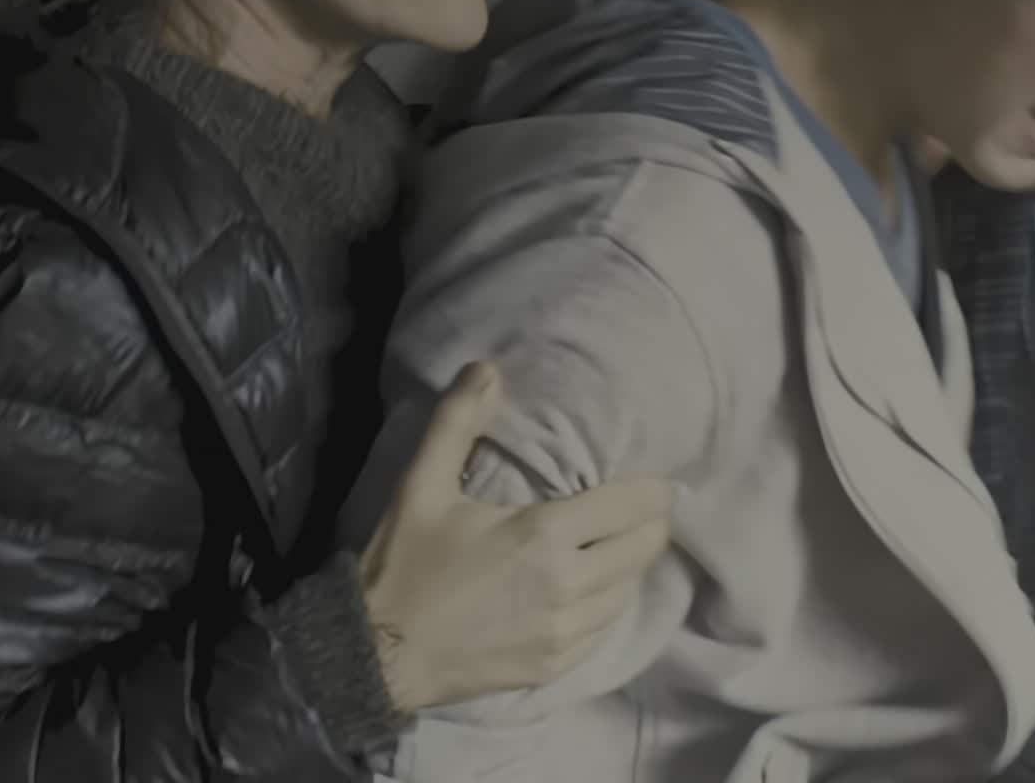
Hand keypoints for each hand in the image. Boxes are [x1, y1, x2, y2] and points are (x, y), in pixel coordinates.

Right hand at [353, 362, 677, 711]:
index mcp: (544, 535)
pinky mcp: (557, 665)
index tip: (657, 479)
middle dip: (652, 523)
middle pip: (645, 548)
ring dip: (631, 565)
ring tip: (617, 546)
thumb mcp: (421, 486)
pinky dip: (609, 604)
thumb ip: (457, 423)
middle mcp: (569, 585)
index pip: (634, 506)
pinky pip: (606, 629)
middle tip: (642, 508)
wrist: (378, 656)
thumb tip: (487, 369)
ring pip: (630, 590)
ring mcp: (566, 632)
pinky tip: (593, 592)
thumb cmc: (404, 567)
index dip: (656, 489)